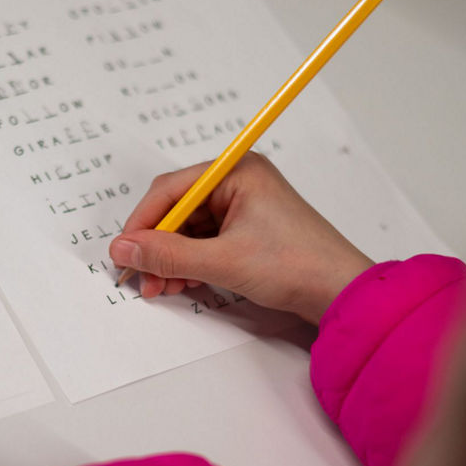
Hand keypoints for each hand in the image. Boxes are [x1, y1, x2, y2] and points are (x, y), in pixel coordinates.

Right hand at [108, 152, 372, 323]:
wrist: (341, 293)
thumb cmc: (297, 265)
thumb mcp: (223, 261)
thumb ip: (167, 255)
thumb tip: (123, 250)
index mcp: (236, 172)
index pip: (171, 189)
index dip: (142, 222)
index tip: (123, 252)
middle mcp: (238, 184)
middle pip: (177, 210)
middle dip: (156, 246)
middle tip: (140, 277)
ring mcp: (244, 208)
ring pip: (189, 230)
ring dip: (171, 259)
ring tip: (161, 287)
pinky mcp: (248, 232)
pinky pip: (205, 242)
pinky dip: (190, 263)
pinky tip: (181, 284)